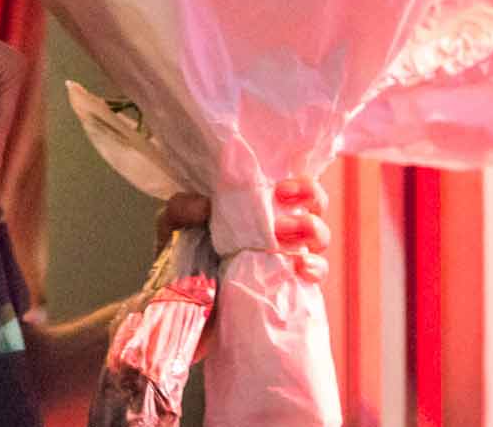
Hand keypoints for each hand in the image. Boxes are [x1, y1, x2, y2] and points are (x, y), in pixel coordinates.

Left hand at [155, 176, 330, 282]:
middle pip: (315, 204)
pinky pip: (315, 275)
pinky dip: (315, 268)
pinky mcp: (287, 288)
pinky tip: (301, 268)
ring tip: (283, 236)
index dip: (298, 180)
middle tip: (282, 203)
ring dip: (312, 230)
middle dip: (311, 198)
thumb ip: (183, 208)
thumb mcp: (172, 226)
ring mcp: (284, 260)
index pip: (289, 184)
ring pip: (320, 236)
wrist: (177, 312)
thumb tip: (207, 205)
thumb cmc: (179, 261)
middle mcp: (276, 230)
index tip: (280, 188)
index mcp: (255, 208)